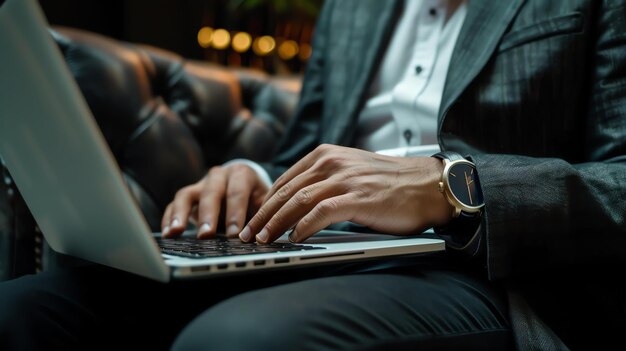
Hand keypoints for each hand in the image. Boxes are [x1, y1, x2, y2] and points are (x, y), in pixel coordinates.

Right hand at [161, 163, 268, 238]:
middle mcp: (218, 176)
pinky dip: (169, 218)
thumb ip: (261, 218)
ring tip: (176, 231)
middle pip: (210, 192)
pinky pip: (173, 204)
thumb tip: (260, 238)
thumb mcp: (264, 203)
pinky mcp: (187, 196)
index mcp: (241, 174)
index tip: (235, 234)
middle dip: (208, 215)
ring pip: (186, 194)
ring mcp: (200, 185)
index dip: (235, 213)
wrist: (246, 186)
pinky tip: (168, 234)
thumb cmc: (256, 197)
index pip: (237, 191)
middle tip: (207, 235)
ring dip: (180, 213)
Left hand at [239, 144, 453, 243]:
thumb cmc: (391, 184)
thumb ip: (325, 181)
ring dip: (276, 223)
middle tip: (248, 235)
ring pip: (297, 201)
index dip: (265, 202)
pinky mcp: (357, 197)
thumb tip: (297, 206)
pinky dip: (303, 227)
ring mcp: (344, 178)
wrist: (428, 186)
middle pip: (286, 191)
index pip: (285, 180)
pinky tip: (294, 239)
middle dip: (263, 215)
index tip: (253, 220)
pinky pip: (321, 213)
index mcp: (326, 154)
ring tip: (263, 240)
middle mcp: (332, 162)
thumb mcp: (351, 172)